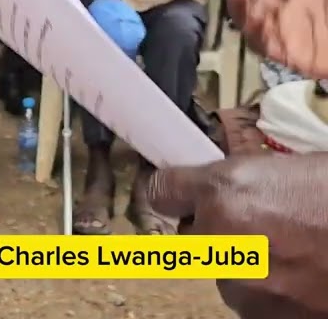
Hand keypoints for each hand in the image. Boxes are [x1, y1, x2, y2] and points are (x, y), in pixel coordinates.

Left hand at [148, 153, 327, 317]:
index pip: (161, 191)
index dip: (175, 192)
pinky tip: (309, 276)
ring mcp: (245, 285)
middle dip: (218, 230)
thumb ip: (249, 180)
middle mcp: (222, 239)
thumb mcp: (298, 168)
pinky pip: (256, 302)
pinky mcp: (268, 318)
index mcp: (226, 191)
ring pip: (226, 273)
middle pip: (194, 236)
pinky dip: (275, 294)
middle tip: (264, 223)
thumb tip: (226, 187)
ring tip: (299, 252)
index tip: (180, 193)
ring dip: (249, 265)